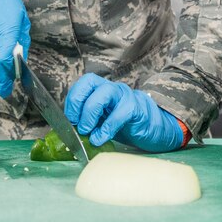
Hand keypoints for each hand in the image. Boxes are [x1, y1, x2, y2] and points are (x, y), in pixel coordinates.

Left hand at [64, 73, 183, 152]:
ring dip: (90, 112)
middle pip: (90, 82)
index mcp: (102, 89)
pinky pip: (120, 114)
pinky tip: (100, 139)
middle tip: (75, 124)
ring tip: (86, 131)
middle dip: (78, 102)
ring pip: (105, 93)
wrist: (153, 128)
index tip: (69, 119)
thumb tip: (69, 129)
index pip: (83, 83)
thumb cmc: (125, 124)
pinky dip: (107, 128)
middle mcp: (112, 89)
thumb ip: (88, 120)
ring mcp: (125, 97)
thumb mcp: (102, 120)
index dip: (73, 98)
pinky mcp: (136, 109)